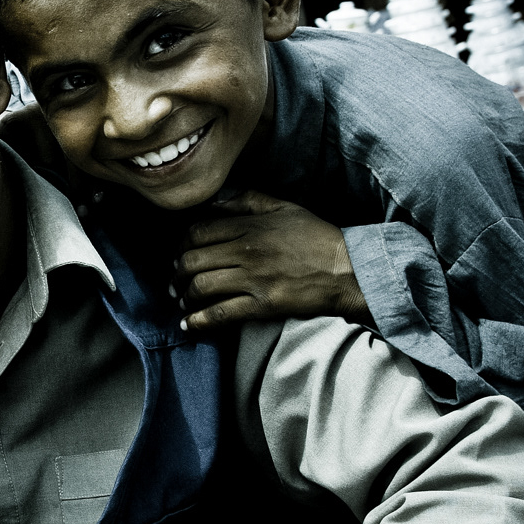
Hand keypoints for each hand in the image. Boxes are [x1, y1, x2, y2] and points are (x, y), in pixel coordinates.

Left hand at [176, 192, 368, 330]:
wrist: (349, 270)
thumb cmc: (318, 237)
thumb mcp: (284, 207)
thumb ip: (247, 200)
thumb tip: (214, 202)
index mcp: (250, 225)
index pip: (198, 232)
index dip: (182, 244)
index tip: (180, 254)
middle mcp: (247, 250)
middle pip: (193, 260)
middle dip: (177, 273)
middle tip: (175, 281)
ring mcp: (254, 278)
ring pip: (201, 286)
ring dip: (184, 296)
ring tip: (182, 301)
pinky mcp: (262, 305)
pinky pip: (220, 313)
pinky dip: (198, 321)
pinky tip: (188, 324)